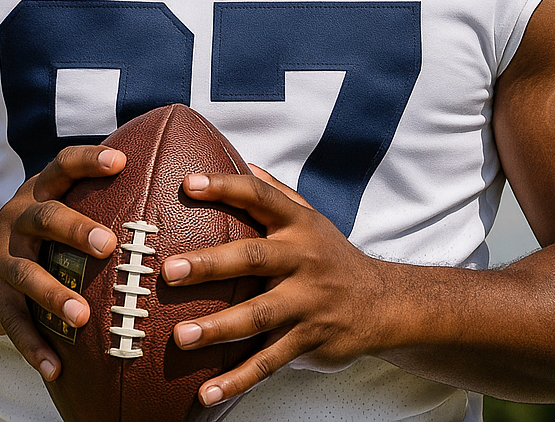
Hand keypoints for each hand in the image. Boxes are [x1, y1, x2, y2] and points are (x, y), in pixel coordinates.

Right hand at [0, 144, 125, 380]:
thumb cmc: (36, 238)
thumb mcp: (54, 211)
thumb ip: (93, 198)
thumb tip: (161, 182)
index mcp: (38, 192)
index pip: (62, 166)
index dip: (89, 161)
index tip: (120, 161)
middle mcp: (17, 219)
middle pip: (46, 218)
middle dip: (77, 229)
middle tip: (109, 245)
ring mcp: (1, 259)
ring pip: (28, 275)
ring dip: (56, 296)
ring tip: (83, 316)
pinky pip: (14, 324)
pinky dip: (34, 347)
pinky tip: (56, 368)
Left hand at [160, 165, 385, 406]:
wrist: (384, 303)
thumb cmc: (332, 255)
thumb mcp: (311, 218)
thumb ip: (277, 192)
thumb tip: (241, 162)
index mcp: (298, 224)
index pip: (260, 197)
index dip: (225, 187)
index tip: (188, 184)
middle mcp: (303, 259)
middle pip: (252, 258)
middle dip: (210, 264)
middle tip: (170, 270)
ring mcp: (307, 302)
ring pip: (258, 315)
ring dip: (218, 328)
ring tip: (181, 337)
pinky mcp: (309, 340)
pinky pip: (269, 362)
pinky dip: (238, 380)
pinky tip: (207, 393)